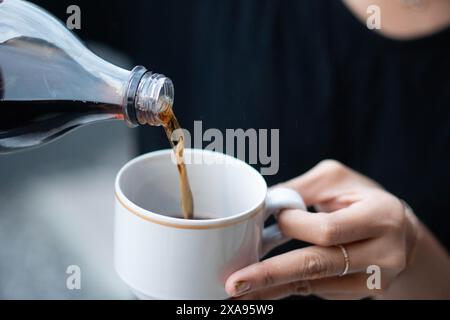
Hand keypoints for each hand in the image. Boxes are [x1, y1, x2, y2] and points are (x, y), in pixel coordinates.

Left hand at [225, 160, 419, 299]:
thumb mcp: (337, 180)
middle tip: (235, 283)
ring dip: (273, 288)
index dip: (294, 225)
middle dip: (271, 274)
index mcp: (381, 216)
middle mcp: (384, 254)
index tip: (275, 218)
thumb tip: (262, 205)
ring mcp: (375, 279)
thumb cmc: (364, 198)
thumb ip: (300, 189)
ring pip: (314, 285)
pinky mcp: (363, 293)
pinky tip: (266, 288)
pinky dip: (290, 287)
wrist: (401, 233)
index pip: (327, 229)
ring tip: (240, 291)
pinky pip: (320, 291)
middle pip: (318, 265)